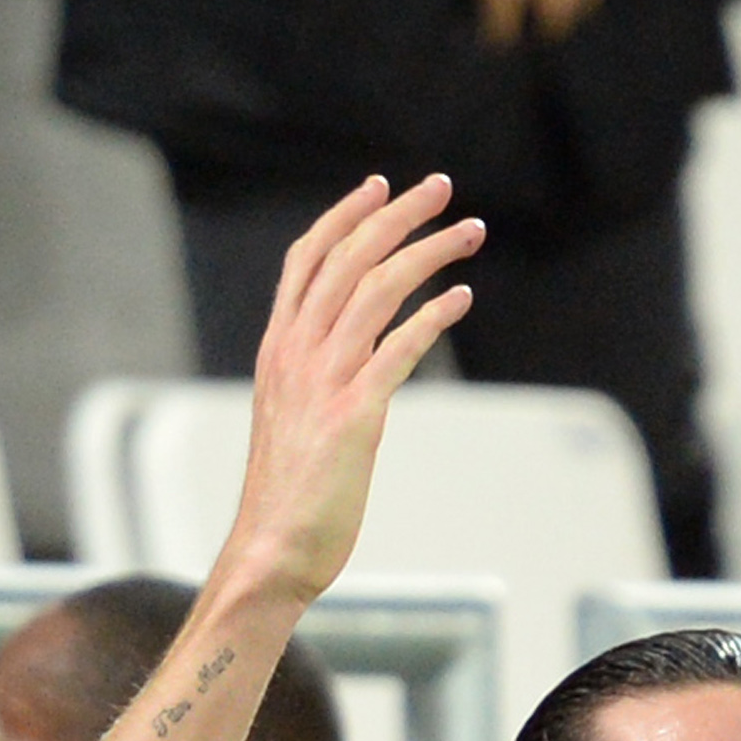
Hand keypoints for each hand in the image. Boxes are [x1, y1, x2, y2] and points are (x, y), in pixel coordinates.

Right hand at [220, 177, 480, 612]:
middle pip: (349, 258)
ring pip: (377, 289)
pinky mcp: (355, 416)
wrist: (269, 553)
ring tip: (471, 233)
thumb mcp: (291, 420)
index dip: (345, 216)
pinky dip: (434, 315)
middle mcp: (295, 355)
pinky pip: (399, 347)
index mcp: (277, 351)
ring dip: (430, 251)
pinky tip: (461, 299)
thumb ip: (315, 379)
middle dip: (399, 213)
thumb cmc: (286, 496)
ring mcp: (323, 383)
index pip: (307, 260)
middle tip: (443, 187)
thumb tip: (354, 360)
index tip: (380, 186)